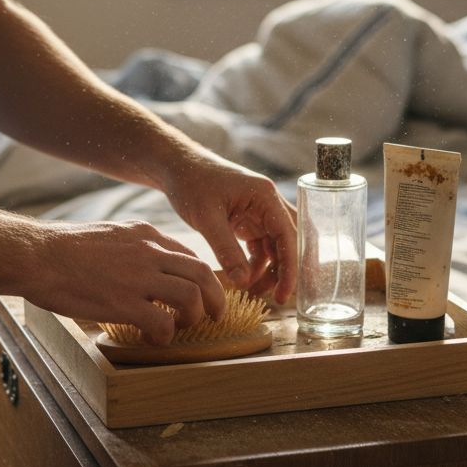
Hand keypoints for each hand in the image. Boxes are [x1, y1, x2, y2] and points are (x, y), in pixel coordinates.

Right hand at [22, 220, 225, 344]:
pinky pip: (162, 323)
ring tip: (178, 328)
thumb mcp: (108, 234)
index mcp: (145, 235)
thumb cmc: (62, 249)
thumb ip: (132, 247)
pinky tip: (151, 339)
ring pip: (192, 297)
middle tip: (213, 316)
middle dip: (215, 299)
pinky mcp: (124, 302)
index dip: (202, 278)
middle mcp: (149, 252)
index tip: (202, 294)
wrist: (36, 254)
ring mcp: (138, 277)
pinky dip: (164, 336)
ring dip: (192, 318)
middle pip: (203, 273)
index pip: (190, 254)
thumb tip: (142, 267)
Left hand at [161, 151, 297, 303]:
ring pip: (275, 247)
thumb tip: (243, 282)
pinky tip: (245, 280)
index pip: (289, 237)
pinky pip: (261, 246)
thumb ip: (226, 250)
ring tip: (252, 292)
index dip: (290, 268)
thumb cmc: (191, 183)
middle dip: (284, 272)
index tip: (284, 295)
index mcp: (265, 197)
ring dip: (269, 270)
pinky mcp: (249, 220)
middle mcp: (269, 203)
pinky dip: (256, 264)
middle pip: (289, 243)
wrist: (177, 166)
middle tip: (275, 299)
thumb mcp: (206, 219)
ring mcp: (260, 212)